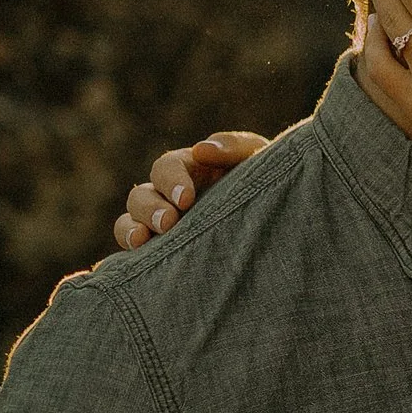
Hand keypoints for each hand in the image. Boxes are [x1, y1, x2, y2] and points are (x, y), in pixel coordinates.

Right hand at [115, 131, 269, 249]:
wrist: (283, 223)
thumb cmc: (269, 184)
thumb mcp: (258, 159)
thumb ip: (234, 147)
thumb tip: (200, 149)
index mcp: (189, 170)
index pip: (166, 167)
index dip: (170, 180)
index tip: (185, 199)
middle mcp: (168, 197)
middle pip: (140, 196)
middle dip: (149, 208)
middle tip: (168, 222)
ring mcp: (162, 227)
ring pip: (129, 222)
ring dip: (131, 229)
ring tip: (142, 241)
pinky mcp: (163, 254)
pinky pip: (134, 254)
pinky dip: (128, 256)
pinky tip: (135, 265)